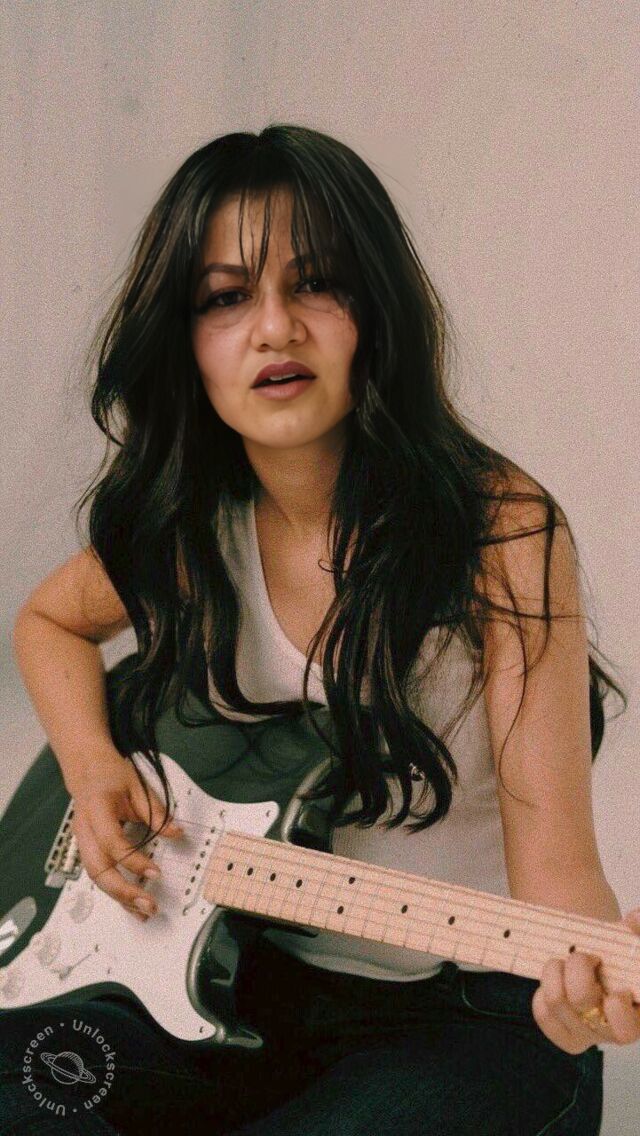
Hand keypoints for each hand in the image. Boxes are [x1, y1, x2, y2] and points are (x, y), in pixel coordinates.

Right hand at [68, 749, 183, 921]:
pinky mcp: (87, 848)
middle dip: (123, 891)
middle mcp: (84, 829)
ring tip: (143, 912)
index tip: (157, 874)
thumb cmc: (112, 774)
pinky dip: (115, 890)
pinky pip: (98, 874)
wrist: (86, 767)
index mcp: (97, 809)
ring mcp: (82, 840)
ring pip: (96, 877)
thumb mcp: (139, 788)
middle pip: (98, 869)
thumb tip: (177, 835)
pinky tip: (131, 902)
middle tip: (149, 905)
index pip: (113, 843)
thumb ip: (157, 814)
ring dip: (119, 897)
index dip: (134, 861)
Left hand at [531, 909, 639, 1052]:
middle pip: (581, 1000)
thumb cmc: (621, 957)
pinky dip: (545, 988)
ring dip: (556, 969)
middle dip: (578, 966)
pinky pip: (542, 1012)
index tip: (617, 987)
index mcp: (638, 1014)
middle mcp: (613, 1031)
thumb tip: (636, 917)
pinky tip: (559, 979)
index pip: (628, 1029)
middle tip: (587, 956)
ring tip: (567, 961)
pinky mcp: (564, 1035)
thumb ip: (637, 929)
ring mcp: (587, 1035)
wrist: (601, 967)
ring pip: (555, 1001)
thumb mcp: (630, 940)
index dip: (618, 1009)